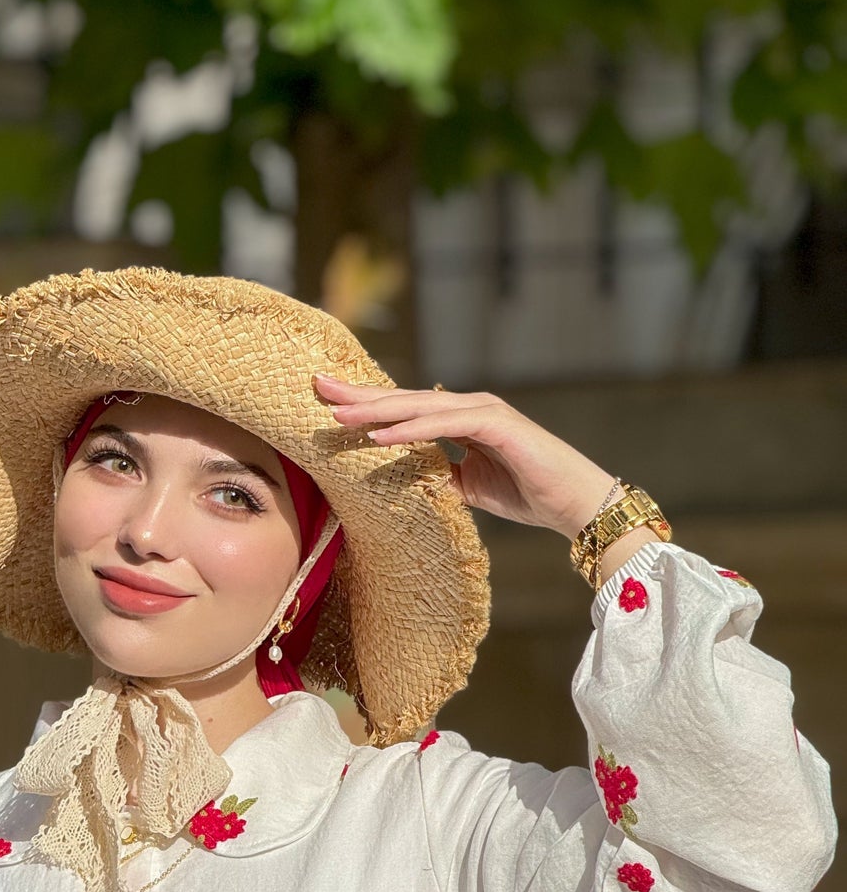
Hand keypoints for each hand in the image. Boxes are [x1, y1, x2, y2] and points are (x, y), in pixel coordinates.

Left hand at [313, 374, 618, 539]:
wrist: (574, 503)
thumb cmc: (528, 492)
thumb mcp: (469, 488)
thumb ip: (439, 477)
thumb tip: (408, 482)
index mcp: (461, 418)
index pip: (405, 409)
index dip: (366, 405)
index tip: (327, 403)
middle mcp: (469, 407)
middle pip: (405, 399)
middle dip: (360, 395)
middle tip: (317, 387)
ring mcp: (485, 411)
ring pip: (420, 406)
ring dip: (378, 410)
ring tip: (339, 415)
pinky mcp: (498, 425)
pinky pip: (446, 425)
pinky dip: (412, 430)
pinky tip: (381, 434)